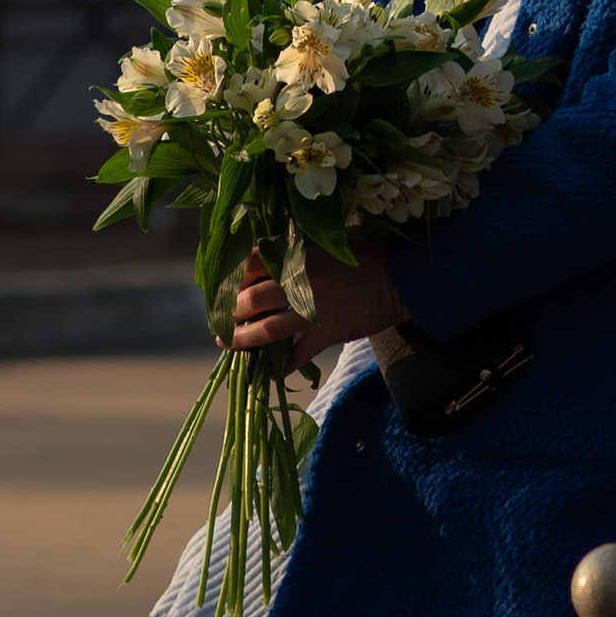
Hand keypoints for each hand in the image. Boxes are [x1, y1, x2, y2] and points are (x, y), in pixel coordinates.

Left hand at [232, 243, 401, 361]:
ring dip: (243, 341)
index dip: (228, 282)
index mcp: (292, 255)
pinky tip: (271, 372)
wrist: (395, 277)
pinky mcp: (326, 334)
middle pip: (248, 302)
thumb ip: (287, 254)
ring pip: (265, 332)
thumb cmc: (356, 257)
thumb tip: (253, 271)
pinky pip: (296, 356)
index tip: (219, 291)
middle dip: (229, 315)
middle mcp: (296, 282)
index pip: (245, 267)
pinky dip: (281, 367)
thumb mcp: (317, 245)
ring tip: (230, 344)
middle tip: (220, 322)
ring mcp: (310, 311)